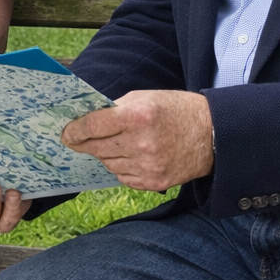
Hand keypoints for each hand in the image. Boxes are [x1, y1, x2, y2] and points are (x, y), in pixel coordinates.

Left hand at [61, 90, 213, 191]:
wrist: (212, 135)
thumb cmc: (178, 110)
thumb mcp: (147, 97)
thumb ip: (117, 108)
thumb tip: (87, 119)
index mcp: (138, 115)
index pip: (93, 126)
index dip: (75, 130)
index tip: (67, 133)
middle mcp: (141, 142)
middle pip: (97, 148)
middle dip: (85, 143)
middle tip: (77, 140)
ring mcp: (148, 165)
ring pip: (108, 164)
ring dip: (105, 155)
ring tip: (116, 144)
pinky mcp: (153, 182)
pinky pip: (123, 177)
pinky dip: (121, 167)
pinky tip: (131, 156)